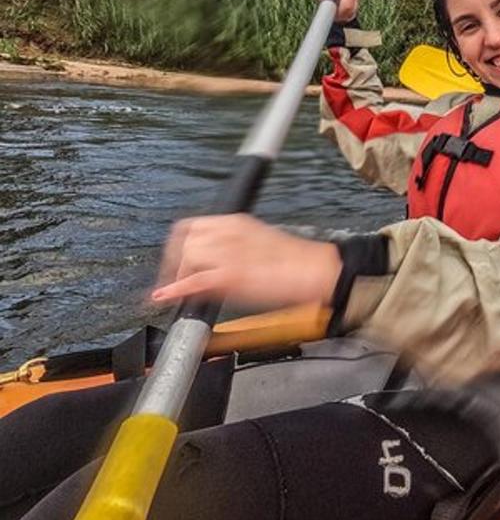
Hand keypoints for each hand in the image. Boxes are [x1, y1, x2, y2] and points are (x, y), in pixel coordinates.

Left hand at [152, 214, 341, 308]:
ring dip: (178, 275)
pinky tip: (165, 298)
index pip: (190, 226)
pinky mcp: (229, 275)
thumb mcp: (257, 243)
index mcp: (235, 221)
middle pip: (183, 241)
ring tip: (180, 291)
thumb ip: (230, 248)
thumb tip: (209, 263)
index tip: (175, 261)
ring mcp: (227, 252)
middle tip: (175, 279)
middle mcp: (227, 232)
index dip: (177, 246)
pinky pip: (193, 281)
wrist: (316, 271)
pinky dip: (175, 290)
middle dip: (174, 262)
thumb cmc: (295, 261)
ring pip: (186, 259)